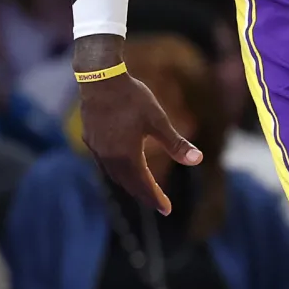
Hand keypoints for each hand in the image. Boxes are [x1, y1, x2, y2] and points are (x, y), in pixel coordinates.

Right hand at [76, 34, 202, 213]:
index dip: (156, 198)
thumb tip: (198, 160)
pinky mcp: (90, 139)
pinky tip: (123, 167)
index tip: (167, 210)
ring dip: (130, 184)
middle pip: (128, 184)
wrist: (100, 78)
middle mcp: (108, 157)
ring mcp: (97, 149)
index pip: (143, 185)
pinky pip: (105, 164)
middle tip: (158, 204)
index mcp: (126, 156)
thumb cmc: (132, 98)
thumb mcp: (158, 121)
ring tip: (143, 189)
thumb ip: (176, 143)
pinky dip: (118, 171)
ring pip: (115, 175)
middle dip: (144, 195)